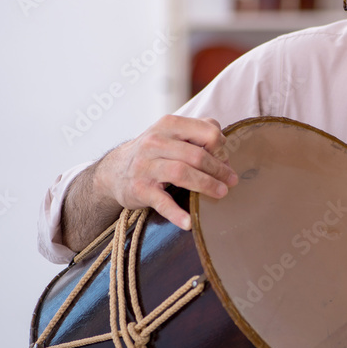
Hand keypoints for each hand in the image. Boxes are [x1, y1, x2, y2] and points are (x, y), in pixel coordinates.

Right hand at [95, 115, 238, 229]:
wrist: (115, 170)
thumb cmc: (153, 152)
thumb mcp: (172, 134)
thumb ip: (198, 134)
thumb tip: (224, 152)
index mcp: (169, 125)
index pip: (207, 131)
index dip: (222, 147)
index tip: (226, 159)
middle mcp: (155, 142)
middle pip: (197, 155)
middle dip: (219, 170)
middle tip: (231, 181)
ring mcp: (145, 166)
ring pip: (182, 173)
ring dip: (206, 185)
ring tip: (221, 193)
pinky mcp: (139, 189)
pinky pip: (162, 202)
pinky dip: (177, 214)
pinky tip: (189, 222)